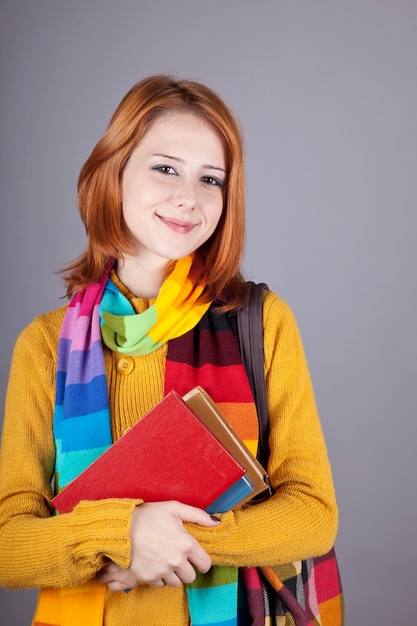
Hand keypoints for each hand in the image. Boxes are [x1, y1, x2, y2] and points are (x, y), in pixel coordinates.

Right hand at [97, 501, 219, 589]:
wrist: (121, 528)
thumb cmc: (148, 515)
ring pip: (177, 583)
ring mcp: (163, 571)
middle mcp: (177, 561)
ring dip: (174, 574)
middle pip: (191, 577)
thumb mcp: (174, 508)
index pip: (205, 564)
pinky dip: (160, 577)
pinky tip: (156, 564)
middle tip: (179, 557)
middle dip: (187, 568)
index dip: (201, 560)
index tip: (195, 556)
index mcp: (187, 544)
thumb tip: (216, 522)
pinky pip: (161, 585)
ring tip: (166, 560)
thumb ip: (198, 515)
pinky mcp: (149, 578)